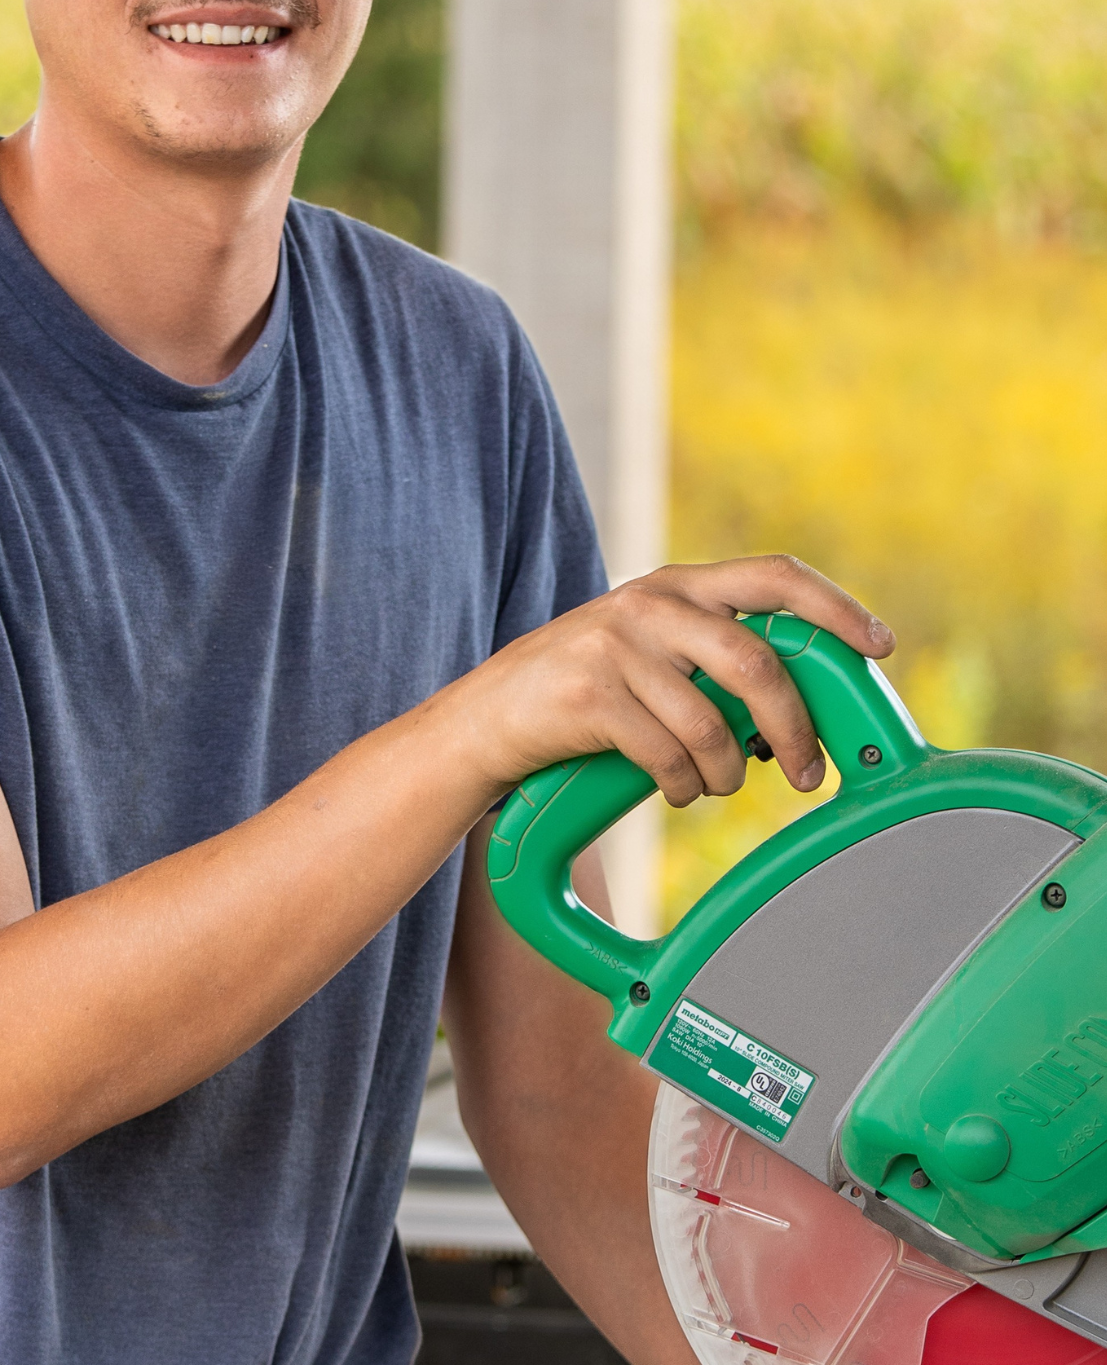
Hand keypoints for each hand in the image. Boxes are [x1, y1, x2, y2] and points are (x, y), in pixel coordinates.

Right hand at [449, 555, 893, 808]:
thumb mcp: (652, 653)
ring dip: (727, 773)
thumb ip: (713, 659)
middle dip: (795, 725)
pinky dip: (682, 786)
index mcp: (678, 585)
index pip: (775, 576)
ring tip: (713, 785)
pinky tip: (671, 788)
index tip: (878, 646)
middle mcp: (651, 603)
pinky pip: (668, 755)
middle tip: (810, 771)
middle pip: (757, 659)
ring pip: (713, 723)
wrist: (487, 719)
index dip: (835, 608)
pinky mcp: (590, 694)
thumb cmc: (586, 695)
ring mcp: (616, 644)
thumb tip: (799, 713)